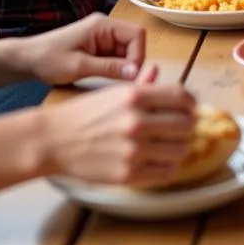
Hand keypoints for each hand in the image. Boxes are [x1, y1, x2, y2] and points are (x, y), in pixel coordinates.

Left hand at [22, 12, 145, 85]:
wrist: (26, 60)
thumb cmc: (48, 59)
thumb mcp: (79, 67)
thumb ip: (109, 68)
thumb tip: (136, 72)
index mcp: (103, 25)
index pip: (137, 34)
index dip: (139, 54)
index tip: (131, 75)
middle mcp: (106, 28)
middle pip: (134, 43)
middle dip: (132, 63)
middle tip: (124, 82)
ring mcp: (103, 38)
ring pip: (127, 52)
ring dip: (124, 67)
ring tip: (113, 82)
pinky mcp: (99, 48)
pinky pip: (117, 57)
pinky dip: (116, 69)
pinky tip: (107, 79)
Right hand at [40, 68, 196, 185]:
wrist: (52, 140)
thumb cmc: (82, 113)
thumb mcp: (110, 92)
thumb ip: (139, 84)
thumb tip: (157, 70)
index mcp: (134, 96)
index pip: (181, 96)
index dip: (191, 103)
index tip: (190, 108)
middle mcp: (137, 121)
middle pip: (187, 124)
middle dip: (187, 126)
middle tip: (181, 129)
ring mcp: (134, 149)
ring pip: (181, 149)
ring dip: (180, 147)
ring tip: (171, 145)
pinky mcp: (129, 174)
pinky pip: (167, 171)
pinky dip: (169, 166)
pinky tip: (161, 160)